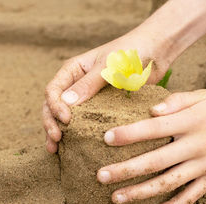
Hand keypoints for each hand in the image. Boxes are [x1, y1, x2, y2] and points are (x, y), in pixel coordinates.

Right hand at [43, 33, 171, 152]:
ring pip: (66, 116)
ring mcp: (88, 98)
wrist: (154, 52)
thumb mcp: (109, 66)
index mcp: (73, 70)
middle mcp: (76, 84)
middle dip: (51, 123)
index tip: (66, 120)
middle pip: (54, 106)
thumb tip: (65, 103)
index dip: (55, 107)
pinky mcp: (101, 108)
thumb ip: (88, 84)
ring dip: (58, 131)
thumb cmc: (130, 53)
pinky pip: (86, 122)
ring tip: (55, 149)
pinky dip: (77, 134)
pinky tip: (73, 147)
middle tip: (56, 140)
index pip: (53, 90)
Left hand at [97, 88, 205, 203]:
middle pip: (155, 161)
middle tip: (100, 176)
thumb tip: (152, 111)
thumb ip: (179, 100)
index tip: (105, 138)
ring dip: (141, 192)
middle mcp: (196, 145)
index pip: (153, 129)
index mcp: (192, 121)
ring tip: (116, 198)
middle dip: (125, 170)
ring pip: (168, 183)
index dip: (128, 134)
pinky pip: (191, 196)